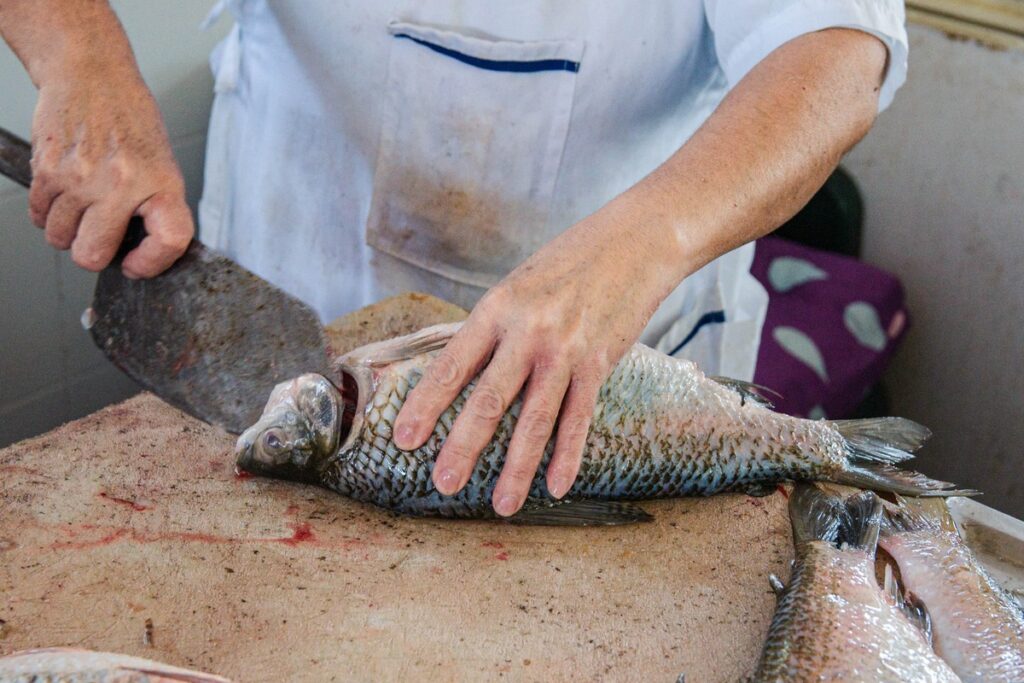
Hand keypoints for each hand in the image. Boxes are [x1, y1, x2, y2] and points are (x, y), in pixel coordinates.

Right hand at [27, 65, 191, 276]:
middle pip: (92, 254)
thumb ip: (155, 206)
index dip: (153, 263)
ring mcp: (79, 178)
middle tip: (100, 236)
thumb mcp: (161, 162)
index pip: (170, 240)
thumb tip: (142, 252)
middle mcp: (121, 182)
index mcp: (160, 181)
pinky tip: (64, 194)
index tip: (137, 266)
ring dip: (67, 231)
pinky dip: (47, 213)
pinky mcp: (47, 169)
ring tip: (82, 206)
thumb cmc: (129, 119)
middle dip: (93, 253)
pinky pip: (39, 216)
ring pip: (60, 238)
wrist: (90, 74)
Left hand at [392, 195, 687, 515]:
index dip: (426, 404)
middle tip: (443, 483)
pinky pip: (579, 419)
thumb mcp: (518, 285)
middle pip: (489, 399)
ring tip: (501, 504)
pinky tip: (555, 486)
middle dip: (463, 447)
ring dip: (516, 467)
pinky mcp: (599, 363)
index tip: (404, 438)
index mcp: (496, 308)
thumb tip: (463, 372)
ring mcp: (566, 350)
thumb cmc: (569, 263)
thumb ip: (494, 328)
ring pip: (535, 420)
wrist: (635, 241)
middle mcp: (527, 331)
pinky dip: (567, 456)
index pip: (452, 364)